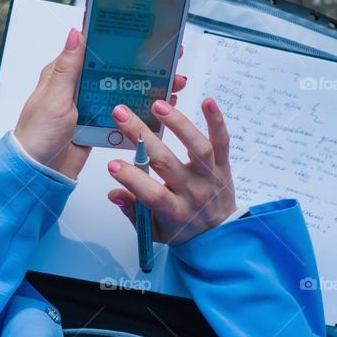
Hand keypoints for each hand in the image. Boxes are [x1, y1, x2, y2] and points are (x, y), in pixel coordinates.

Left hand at [14, 28, 187, 180]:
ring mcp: (88, 108)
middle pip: (114, 70)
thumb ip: (67, 68)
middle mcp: (76, 88)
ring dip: (145, 88)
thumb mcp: (54, 97)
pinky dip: (138, 112)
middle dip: (141, 65)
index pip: (93, 48)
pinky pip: (120, 115)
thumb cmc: (37, 135)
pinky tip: (156, 109)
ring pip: (121, 92)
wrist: (37, 174)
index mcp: (63, 74)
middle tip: (168, 61)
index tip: (143, 33)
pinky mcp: (96, 126)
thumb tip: (75, 33)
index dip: (117, 39)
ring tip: (171, 85)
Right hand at [105, 97, 235, 243]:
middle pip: (167, 163)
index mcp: (174, 211)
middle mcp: (193, 192)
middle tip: (121, 114)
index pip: (152, 194)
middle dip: (142, 137)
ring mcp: (211, 177)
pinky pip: (222, 141)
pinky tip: (207, 101)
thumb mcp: (152, 230)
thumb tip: (113, 193)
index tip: (112, 163)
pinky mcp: (224, 165)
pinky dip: (216, 120)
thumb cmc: (180, 228)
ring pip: (198, 148)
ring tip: (158, 106)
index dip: (132, 179)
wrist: (219, 235)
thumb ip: (132, 211)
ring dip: (178, 124)